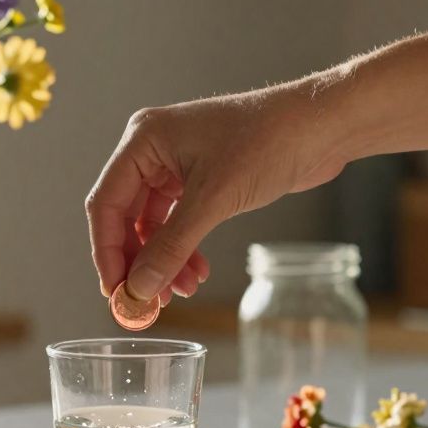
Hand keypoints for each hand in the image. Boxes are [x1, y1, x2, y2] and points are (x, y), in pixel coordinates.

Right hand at [86, 76, 350, 302]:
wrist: (321, 127)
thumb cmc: (269, 142)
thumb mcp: (214, 200)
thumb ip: (172, 246)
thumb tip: (139, 288)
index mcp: (143, 139)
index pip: (105, 203)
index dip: (107, 252)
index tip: (116, 292)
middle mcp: (153, 150)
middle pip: (125, 217)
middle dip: (138, 261)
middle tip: (146, 301)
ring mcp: (176, 164)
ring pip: (153, 224)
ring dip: (163, 260)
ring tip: (181, 292)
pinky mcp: (201, 178)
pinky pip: (177, 222)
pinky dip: (184, 249)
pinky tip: (197, 273)